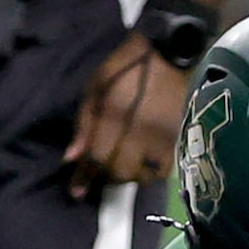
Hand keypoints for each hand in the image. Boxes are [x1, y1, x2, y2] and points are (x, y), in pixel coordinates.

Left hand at [64, 34, 188, 199]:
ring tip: (119, 166)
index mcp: (115, 114)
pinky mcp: (175, 141)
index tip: (76, 191)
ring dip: (126, 177)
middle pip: (120, 171)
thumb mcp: (95, 87)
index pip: (98, 156)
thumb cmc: (124, 68)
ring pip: (141, 175)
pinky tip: (140, 166)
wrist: (167, 57)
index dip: (85, 176)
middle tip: (99, 170)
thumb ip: (84, 124)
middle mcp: (139, 132)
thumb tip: (72, 158)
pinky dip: (147, 175)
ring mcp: (160, 139)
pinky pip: (161, 172)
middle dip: (105, 176)